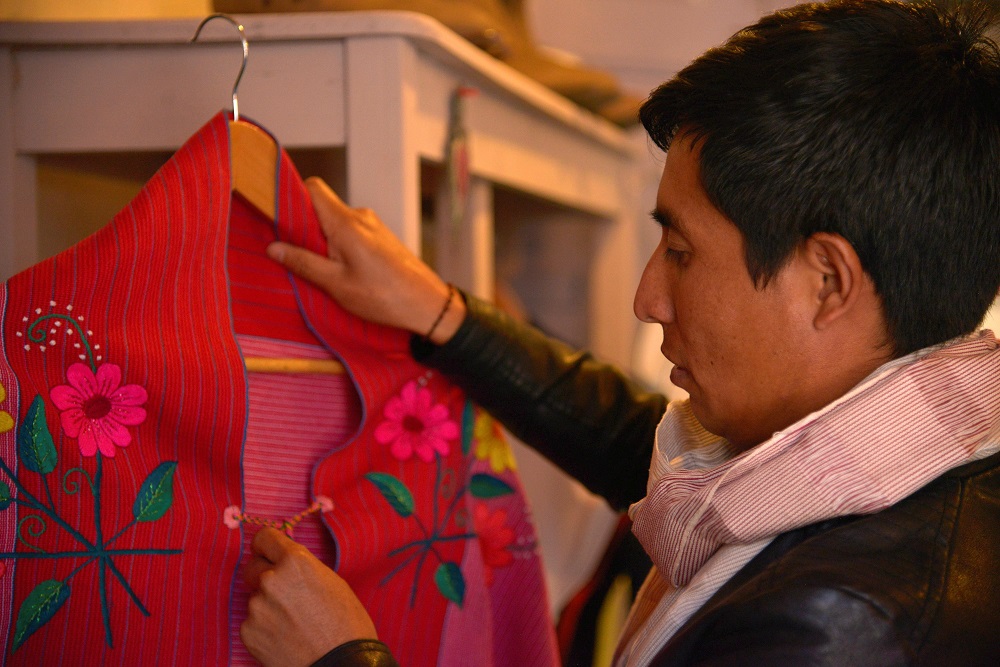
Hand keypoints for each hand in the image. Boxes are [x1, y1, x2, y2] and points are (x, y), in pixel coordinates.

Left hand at [240, 527, 377, 666]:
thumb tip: (284, 564)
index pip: (264, 538)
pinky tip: (285, 638)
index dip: (267, 547)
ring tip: (292, 623)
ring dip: (267, 605)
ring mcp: (257, 607)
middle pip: (253, 567)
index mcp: (295, 561)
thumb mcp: (332, 582)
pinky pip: (252, 622)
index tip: (268, 554)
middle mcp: (271, 580)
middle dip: (264, 576)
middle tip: (285, 594)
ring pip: (255, 598)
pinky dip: (264, 628)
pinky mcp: (248, 632)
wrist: (340, 665)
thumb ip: (303, 568)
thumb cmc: (347, 624)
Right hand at [267, 177, 466, 343]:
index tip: (274, 213)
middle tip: (290, 251)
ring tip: (317, 268)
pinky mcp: (380, 238)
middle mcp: (360, 217)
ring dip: (321, 240)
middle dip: (302, 225)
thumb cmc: (385, 297)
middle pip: (321, 206)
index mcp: (346, 223)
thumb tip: (273, 247)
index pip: (312, 188)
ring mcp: (372, 226)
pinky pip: (350, 232)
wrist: (428, 306)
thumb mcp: (336, 284)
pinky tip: (338, 270)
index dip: (290, 195)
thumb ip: (303, 263)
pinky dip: (338, 246)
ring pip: (335, 222)